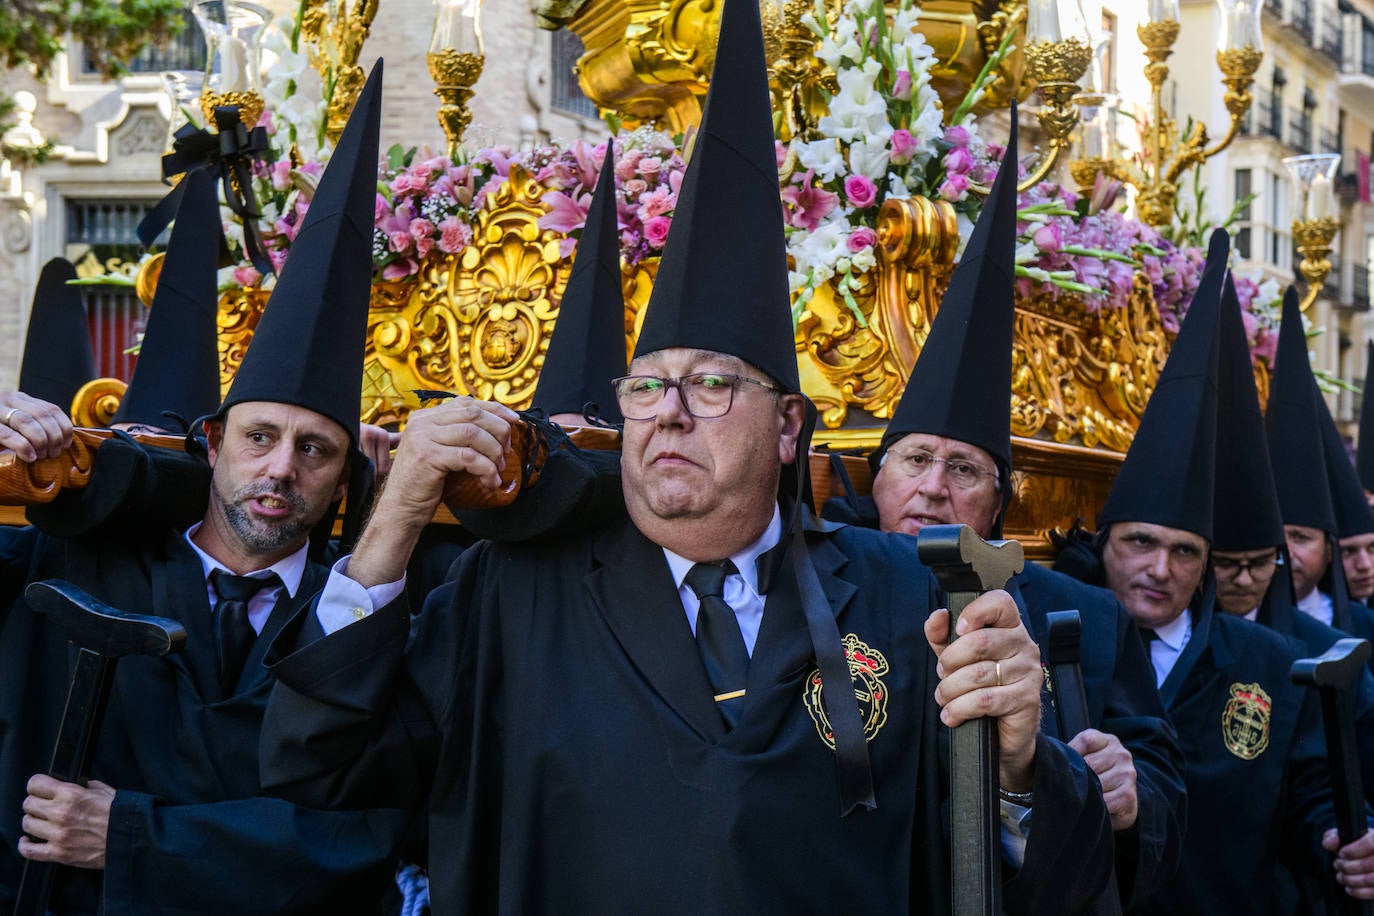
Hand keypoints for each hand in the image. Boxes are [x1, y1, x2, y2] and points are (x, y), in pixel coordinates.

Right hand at [0, 391, 73, 461]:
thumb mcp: (13, 424)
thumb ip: (33, 427)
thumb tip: (62, 442)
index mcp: (18, 399)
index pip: (51, 408)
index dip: (64, 426)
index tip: (67, 444)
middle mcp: (7, 399)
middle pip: (42, 415)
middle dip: (54, 437)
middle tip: (54, 454)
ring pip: (27, 422)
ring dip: (41, 441)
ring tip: (42, 456)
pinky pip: (7, 433)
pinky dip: (23, 446)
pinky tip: (29, 457)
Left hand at [18, 774, 114, 868]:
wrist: (131, 839)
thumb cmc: (122, 815)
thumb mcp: (106, 791)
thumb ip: (87, 787)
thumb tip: (79, 786)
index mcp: (72, 794)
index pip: (35, 784)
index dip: (37, 785)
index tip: (40, 788)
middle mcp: (61, 813)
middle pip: (28, 804)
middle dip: (35, 803)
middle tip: (43, 806)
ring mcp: (58, 835)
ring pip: (27, 824)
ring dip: (33, 822)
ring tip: (42, 822)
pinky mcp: (58, 853)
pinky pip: (29, 850)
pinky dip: (25, 845)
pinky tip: (29, 840)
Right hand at [348, 398, 518, 586]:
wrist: (400, 508)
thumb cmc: (426, 482)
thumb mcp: (442, 451)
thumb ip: (459, 435)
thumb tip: (499, 427)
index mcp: (426, 417)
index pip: (466, 403)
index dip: (495, 410)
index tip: (514, 421)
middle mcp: (422, 422)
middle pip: (473, 414)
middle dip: (498, 430)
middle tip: (507, 451)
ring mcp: (423, 437)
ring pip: (473, 433)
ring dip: (493, 451)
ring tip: (497, 469)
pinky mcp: (428, 456)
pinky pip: (469, 457)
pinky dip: (485, 469)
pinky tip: (490, 481)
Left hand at [925, 590, 1040, 791]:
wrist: (1004, 735)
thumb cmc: (981, 688)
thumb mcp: (957, 659)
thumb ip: (944, 636)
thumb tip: (937, 616)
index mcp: (1009, 628)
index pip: (1000, 603)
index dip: (975, 611)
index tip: (958, 629)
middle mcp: (1024, 645)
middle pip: (981, 641)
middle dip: (951, 660)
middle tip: (943, 674)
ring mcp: (1029, 672)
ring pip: (979, 674)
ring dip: (951, 689)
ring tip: (944, 698)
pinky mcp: (1028, 699)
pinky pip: (986, 700)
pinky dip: (960, 708)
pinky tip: (952, 715)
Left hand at [1070, 728, 1137, 830]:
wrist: (1121, 804)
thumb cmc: (1097, 777)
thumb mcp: (1085, 758)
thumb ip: (1071, 753)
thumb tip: (1048, 757)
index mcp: (1108, 740)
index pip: (1086, 741)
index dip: (1072, 755)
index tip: (1067, 766)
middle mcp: (1121, 754)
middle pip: (1088, 764)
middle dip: (1077, 777)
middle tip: (1072, 785)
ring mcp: (1127, 774)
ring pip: (1095, 783)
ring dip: (1086, 793)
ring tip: (1085, 796)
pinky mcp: (1128, 795)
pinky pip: (1103, 801)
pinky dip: (1094, 806)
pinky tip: (1094, 806)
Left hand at [1325, 826, 1373, 898]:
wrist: (1368, 856)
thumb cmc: (1357, 845)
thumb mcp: (1346, 836)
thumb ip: (1333, 836)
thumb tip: (1329, 843)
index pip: (1370, 843)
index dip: (1353, 850)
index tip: (1341, 853)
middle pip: (1369, 864)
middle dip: (1347, 866)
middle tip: (1337, 865)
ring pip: (1371, 879)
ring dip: (1350, 879)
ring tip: (1340, 876)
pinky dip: (1358, 892)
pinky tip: (1349, 888)